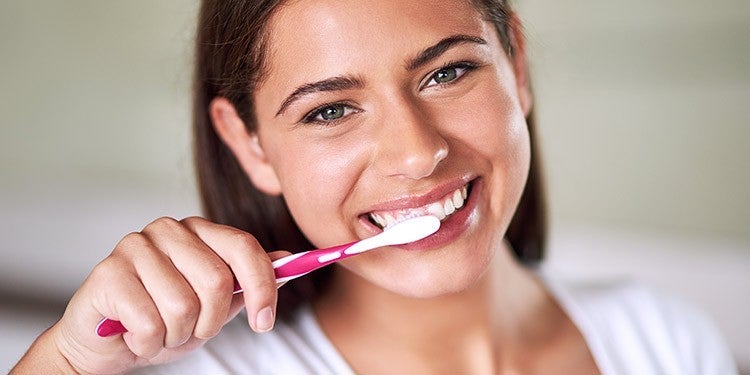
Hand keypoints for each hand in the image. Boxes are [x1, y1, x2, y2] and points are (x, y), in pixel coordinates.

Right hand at [29, 216, 289, 373]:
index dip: (262, 287)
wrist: (105, 344)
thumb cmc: (162, 319)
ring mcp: (135, 246)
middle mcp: (168, 230)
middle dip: (210, 322)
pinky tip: (134, 334)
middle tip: (189, 329)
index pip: (244, 247)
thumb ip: (247, 283)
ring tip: (159, 330)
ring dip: (176, 335)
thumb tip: (288, 259)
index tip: (264, 322)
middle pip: (218, 281)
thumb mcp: (214, 306)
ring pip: (183, 306)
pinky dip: (148, 343)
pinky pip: (150, 323)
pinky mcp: (108, 272)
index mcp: (199, 231)